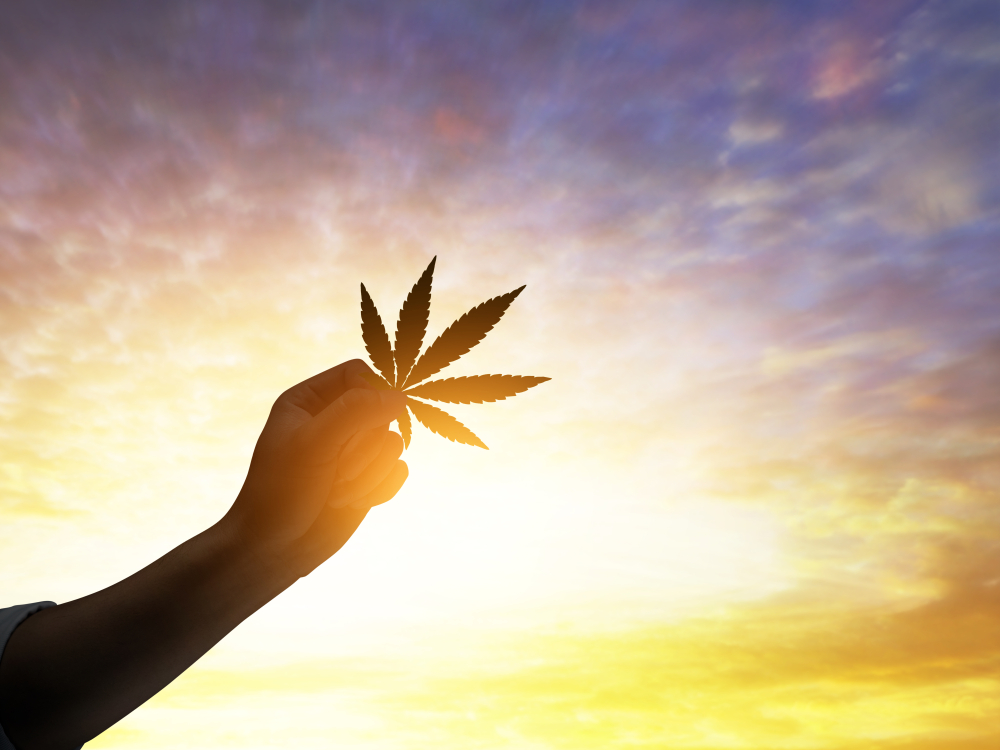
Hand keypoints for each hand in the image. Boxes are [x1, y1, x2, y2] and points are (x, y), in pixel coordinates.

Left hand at [223, 359, 407, 578]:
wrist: (275, 548)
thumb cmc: (281, 491)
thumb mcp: (313, 443)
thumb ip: (355, 412)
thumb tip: (400, 397)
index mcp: (310, 400)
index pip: (358, 374)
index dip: (370, 393)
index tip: (369, 418)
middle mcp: (335, 421)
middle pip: (382, 411)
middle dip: (364, 447)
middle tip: (337, 470)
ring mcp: (355, 451)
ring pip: (394, 442)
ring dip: (370, 472)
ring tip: (338, 491)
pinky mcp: (370, 478)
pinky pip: (399, 469)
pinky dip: (381, 487)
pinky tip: (353, 501)